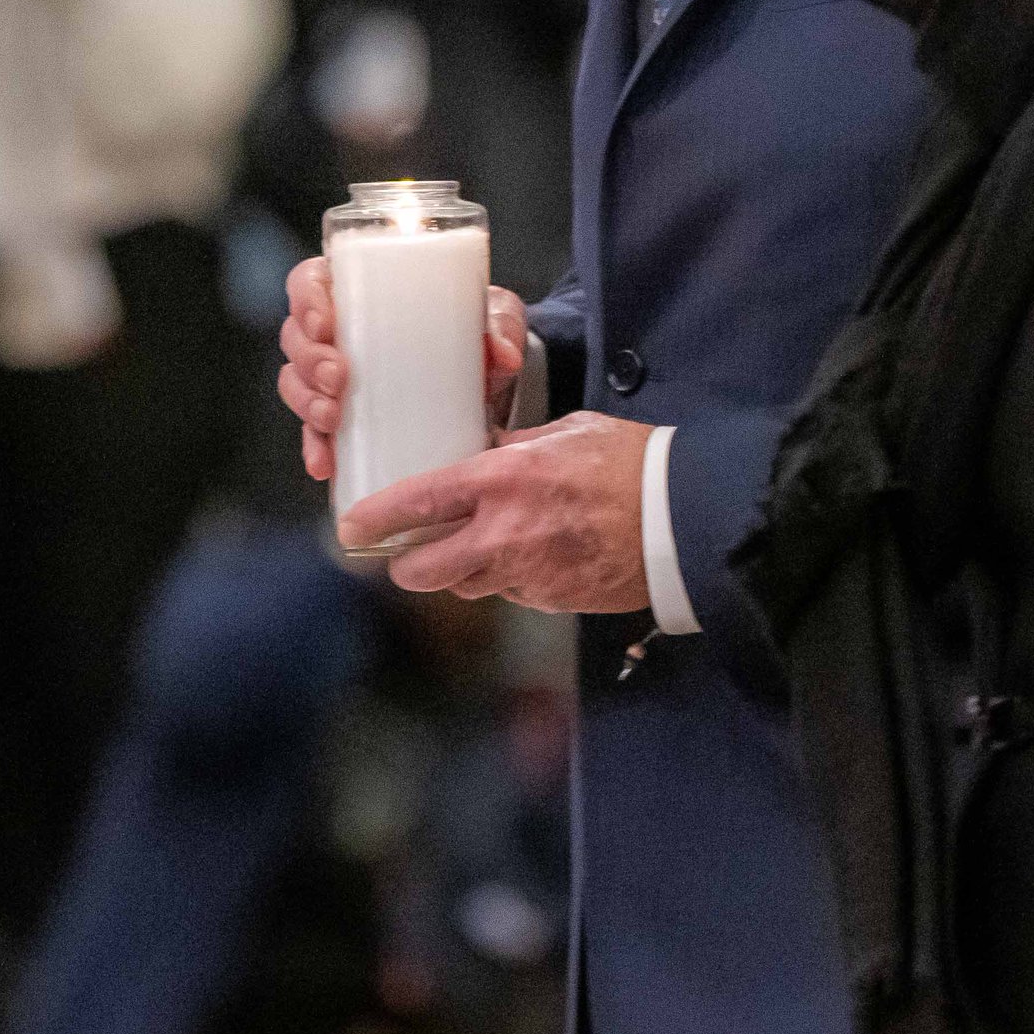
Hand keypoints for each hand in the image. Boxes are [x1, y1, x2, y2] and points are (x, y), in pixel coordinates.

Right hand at [281, 259, 528, 479]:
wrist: (488, 383)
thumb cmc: (476, 333)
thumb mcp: (493, 317)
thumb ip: (500, 325)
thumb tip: (502, 354)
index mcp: (359, 291)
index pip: (309, 282)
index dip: (305, 299)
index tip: (326, 323)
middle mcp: (338, 332)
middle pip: (295, 337)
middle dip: (309, 359)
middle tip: (340, 377)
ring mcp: (334, 378)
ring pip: (296, 383)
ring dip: (306, 401)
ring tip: (332, 418)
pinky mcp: (343, 420)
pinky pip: (314, 433)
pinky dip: (314, 448)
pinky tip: (324, 465)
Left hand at [343, 413, 655, 609]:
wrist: (682, 518)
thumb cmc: (630, 464)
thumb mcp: (565, 433)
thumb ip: (516, 447)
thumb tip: (483, 450)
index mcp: (503, 480)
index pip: (418, 504)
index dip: (375, 519)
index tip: (350, 527)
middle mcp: (504, 533)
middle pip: (424, 569)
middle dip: (406, 566)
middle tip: (404, 555)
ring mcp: (527, 574)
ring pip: (466, 586)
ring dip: (461, 572)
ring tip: (477, 547)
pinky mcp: (551, 600)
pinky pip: (511, 593)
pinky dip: (509, 580)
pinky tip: (532, 556)